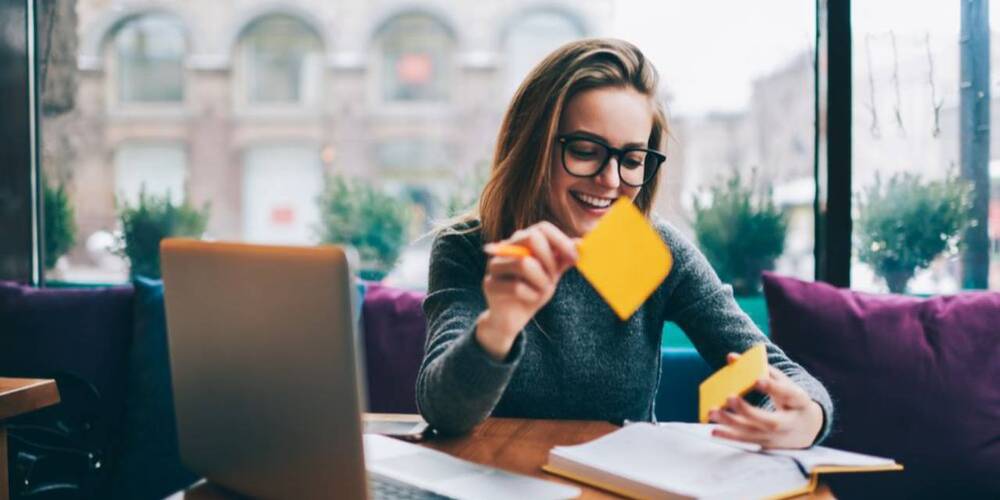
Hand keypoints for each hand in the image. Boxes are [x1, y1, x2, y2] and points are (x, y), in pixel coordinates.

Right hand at [476, 221, 577, 360]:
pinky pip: (517, 287)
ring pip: (524, 263)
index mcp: (522, 241)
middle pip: (531, 238)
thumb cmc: (532, 292)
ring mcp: (495, 265)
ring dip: (541, 281)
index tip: (575, 258)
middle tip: (553, 277)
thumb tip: (579, 242)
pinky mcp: (489, 284)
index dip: (562, 241)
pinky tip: (530, 299)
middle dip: (549, 260)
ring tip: (541, 290)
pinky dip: (531, 296)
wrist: (511, 318)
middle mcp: (506, 247)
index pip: (543, 227)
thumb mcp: (552, 275)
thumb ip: (562, 259)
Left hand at [707, 352, 823, 448]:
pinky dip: (729, 437)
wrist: (808, 428)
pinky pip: (746, 442)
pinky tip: (714, 431)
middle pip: (769, 421)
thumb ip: (760, 368)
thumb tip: (730, 357)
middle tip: (729, 397)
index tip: (757, 380)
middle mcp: (789, 423)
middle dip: (748, 411)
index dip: (773, 387)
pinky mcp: (767, 444)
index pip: (787, 394)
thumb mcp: (784, 382)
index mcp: (798, 401)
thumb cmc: (791, 399)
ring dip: (731, 423)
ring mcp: (778, 437)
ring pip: (753, 433)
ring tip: (713, 412)